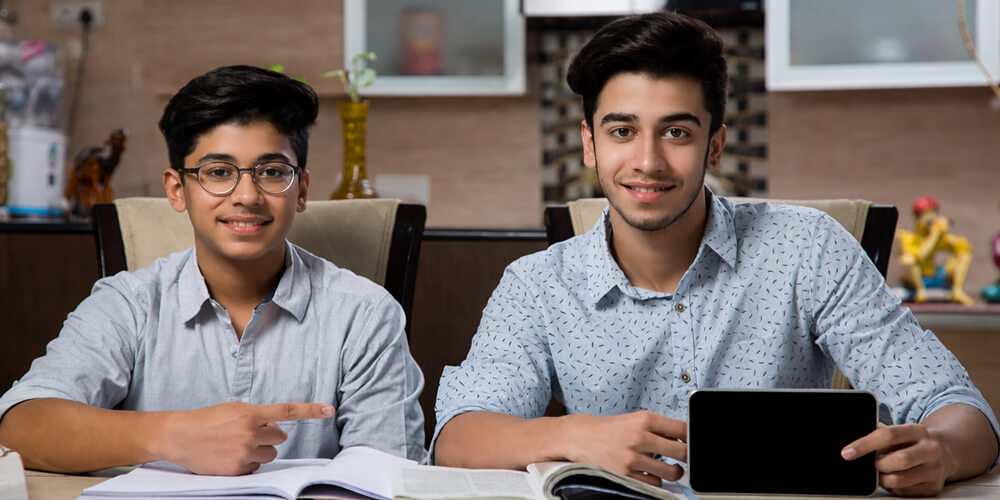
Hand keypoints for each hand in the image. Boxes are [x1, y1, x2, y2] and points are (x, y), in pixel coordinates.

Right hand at [157, 402, 334, 475]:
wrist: (180, 436)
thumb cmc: (208, 420)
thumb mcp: (234, 409)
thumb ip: (257, 415)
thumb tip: (278, 429)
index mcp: (251, 413)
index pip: (288, 411)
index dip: (311, 410)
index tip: (330, 409)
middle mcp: (250, 433)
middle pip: (279, 437)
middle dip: (268, 435)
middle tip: (247, 433)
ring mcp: (244, 453)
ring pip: (270, 454)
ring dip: (260, 450)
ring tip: (237, 444)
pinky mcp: (238, 469)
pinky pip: (256, 467)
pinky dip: (247, 463)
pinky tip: (230, 456)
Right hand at [563, 411, 685, 485]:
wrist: (580, 437)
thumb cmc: (611, 429)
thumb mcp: (635, 420)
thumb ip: (659, 427)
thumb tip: (686, 438)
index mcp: (644, 419)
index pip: (682, 428)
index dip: (693, 437)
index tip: (694, 442)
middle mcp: (639, 437)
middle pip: (682, 451)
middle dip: (687, 456)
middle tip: (684, 457)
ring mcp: (632, 458)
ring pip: (671, 472)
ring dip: (673, 472)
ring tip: (668, 468)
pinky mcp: (625, 474)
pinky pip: (654, 483)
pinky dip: (654, 479)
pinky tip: (648, 472)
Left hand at [841, 423, 949, 496]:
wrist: (944, 454)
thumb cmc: (912, 443)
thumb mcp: (900, 434)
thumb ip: (880, 438)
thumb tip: (853, 449)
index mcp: (917, 431)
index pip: (888, 435)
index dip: (864, 444)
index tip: (847, 453)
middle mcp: (930, 450)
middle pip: (898, 460)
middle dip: (879, 464)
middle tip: (874, 464)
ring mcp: (935, 470)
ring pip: (898, 479)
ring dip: (883, 478)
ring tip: (883, 471)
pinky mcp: (933, 487)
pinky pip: (903, 492)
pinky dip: (892, 487)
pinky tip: (895, 477)